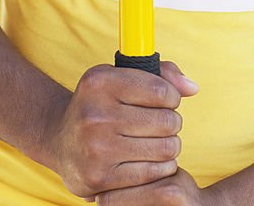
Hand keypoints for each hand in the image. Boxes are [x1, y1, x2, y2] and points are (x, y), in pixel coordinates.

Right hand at [44, 60, 198, 199]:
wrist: (61, 143)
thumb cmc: (100, 105)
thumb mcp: (120, 78)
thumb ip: (161, 74)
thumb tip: (192, 88)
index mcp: (98, 82)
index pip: (160, 90)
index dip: (172, 97)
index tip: (165, 101)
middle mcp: (94, 114)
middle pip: (166, 121)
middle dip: (172, 122)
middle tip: (161, 124)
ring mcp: (96, 148)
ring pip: (165, 148)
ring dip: (170, 145)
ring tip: (159, 141)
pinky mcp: (100, 178)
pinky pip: (154, 172)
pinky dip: (162, 166)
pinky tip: (152, 159)